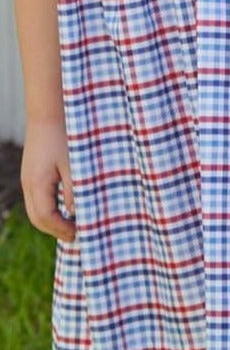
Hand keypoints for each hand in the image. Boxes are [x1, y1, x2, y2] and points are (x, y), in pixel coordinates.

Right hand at [21, 117, 75, 242]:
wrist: (48, 114)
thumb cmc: (65, 137)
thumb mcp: (74, 164)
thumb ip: (75, 189)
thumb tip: (76, 213)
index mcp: (38, 184)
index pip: (47, 218)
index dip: (63, 229)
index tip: (82, 233)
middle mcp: (29, 184)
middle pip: (37, 219)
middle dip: (56, 231)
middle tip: (78, 235)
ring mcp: (28, 180)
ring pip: (35, 211)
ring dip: (52, 222)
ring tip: (74, 225)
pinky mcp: (32, 175)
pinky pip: (37, 200)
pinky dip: (49, 211)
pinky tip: (66, 209)